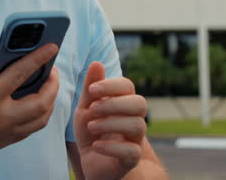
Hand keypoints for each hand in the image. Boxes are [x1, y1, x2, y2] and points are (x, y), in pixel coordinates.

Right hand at [0, 44, 59, 168]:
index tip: (51, 47)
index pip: (20, 75)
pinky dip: (41, 113)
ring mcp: (4, 133)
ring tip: (47, 83)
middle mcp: (0, 119)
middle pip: (41, 102)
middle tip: (51, 68)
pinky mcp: (5, 141)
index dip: (38, 58)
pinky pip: (32, 128)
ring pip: (41, 118)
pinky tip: (37, 99)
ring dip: (50, 99)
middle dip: (52, 83)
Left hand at [73, 62, 147, 179]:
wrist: (91, 163)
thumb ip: (91, 89)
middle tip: (92, 109)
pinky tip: (96, 146)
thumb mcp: (86, 109)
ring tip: (91, 127)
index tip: (92, 90)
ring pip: (138, 126)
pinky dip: (112, 147)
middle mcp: (134, 119)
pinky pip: (132, 151)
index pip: (128, 86)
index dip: (112, 86)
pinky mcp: (131, 160)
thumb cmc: (91, 133)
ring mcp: (135, 140)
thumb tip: (97, 63)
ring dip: (111, 124)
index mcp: (123, 103)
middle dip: (115, 104)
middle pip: (140, 104)